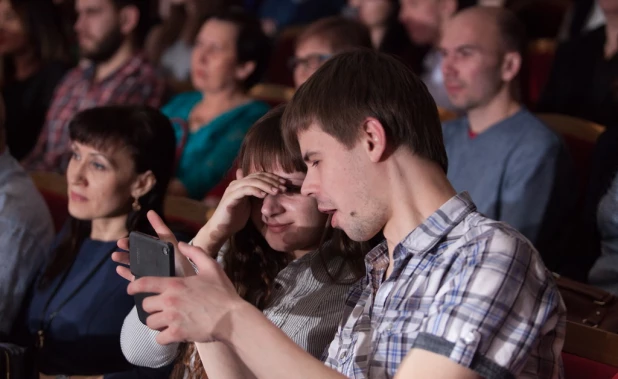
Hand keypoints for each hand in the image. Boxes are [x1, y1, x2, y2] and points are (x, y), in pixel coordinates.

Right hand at [111, 211, 197, 280]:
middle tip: (119, 244)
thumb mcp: (171, 243)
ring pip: (133, 263)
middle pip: (137, 252)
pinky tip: (119, 269)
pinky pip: (134, 277)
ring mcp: (150, 271)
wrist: (185, 286)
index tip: (127, 236)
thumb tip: (150, 212)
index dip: (135, 239)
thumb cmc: (181, 263)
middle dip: (127, 248)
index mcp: (160, 250)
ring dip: (123, 259)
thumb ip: (161, 230)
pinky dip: (125, 273)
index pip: (146, 242)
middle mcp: (154, 259)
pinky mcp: (148, 282)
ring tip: (115, 256)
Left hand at [127, 242, 244, 344]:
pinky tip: (172, 333)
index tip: (130, 289)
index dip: (133, 286)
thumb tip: (181, 244)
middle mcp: (169, 301)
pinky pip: (159, 338)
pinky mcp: (177, 334)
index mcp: (174, 284)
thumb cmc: (223, 293)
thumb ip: (195, 252)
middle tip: (160, 308)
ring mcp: (172, 319)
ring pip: (150, 322)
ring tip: (166, 321)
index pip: (144, 283)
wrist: (232, 319)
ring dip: (157, 322)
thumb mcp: (212, 267)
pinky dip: (164, 337)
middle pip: (145, 305)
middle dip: (151, 306)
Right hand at [202, 170, 285, 242]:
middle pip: (258, 176)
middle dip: (273, 181)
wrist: (222, 229)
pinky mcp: (230, 197)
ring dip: (267, 185)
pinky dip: (256, 191)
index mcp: (242, 183)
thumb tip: (268, 192)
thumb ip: (257, 197)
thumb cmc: (236, 218)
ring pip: (253, 181)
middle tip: (284, 187)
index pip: (260, 175)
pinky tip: (264, 195)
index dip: (273, 177)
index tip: (285, 183)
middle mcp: (237, 183)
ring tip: (277, 191)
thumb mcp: (250, 206)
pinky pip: (245, 190)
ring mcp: (233, 189)